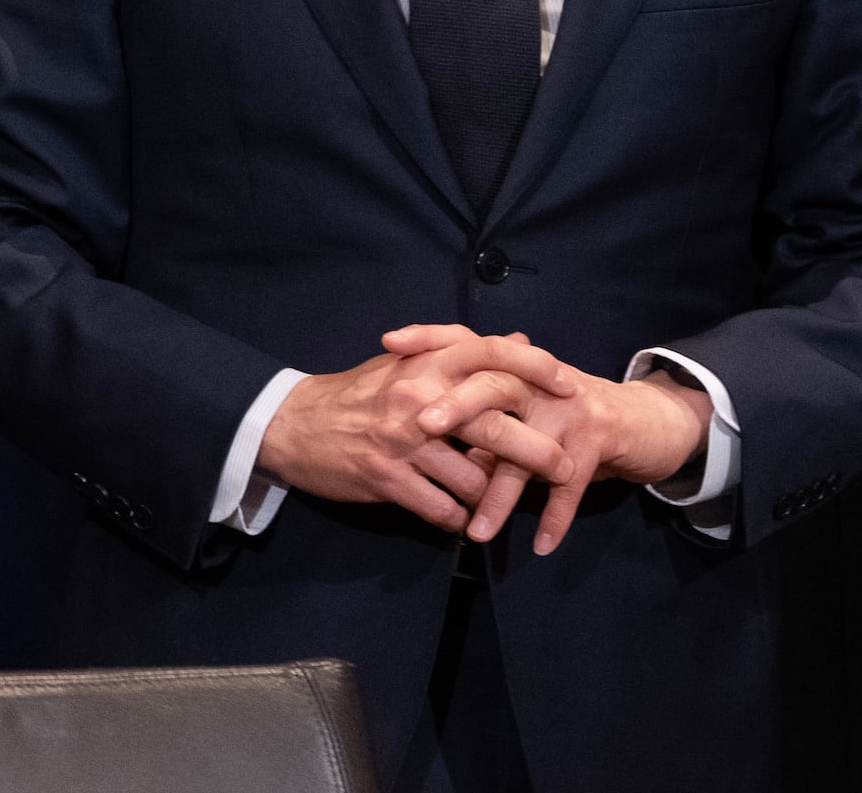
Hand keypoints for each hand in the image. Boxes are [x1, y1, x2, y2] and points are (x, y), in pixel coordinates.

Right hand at [256, 326, 585, 534]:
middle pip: (498, 428)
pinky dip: (461, 519)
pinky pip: (444, 510)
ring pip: (476, 480)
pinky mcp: (388, 480)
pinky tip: (463, 518)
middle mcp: (416, 400)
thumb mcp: (405, 363)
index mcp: (422, 365)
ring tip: (502, 500)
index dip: (536, 370)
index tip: (569, 389)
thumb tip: (520, 341)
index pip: (490, 355)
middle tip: (565, 468)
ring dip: (495, 496)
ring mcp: (403, 443)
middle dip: (541, 454)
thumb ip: (460, 353)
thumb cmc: (356, 395)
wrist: (292, 425)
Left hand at [407, 329, 713, 554]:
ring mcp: (569, 408)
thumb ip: (479, 409)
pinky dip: (556, 517)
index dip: (428, 337)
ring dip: (500, 496)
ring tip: (475, 532)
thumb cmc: (567, 415)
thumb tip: (421, 425)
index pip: (466, 343)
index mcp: (514, 366)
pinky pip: (571, 484)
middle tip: (421, 426)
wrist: (646, 420)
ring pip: (525, 451)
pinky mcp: (599, 439)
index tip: (389, 342)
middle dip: (457, 406)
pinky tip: (541, 546)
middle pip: (493, 385)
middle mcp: (538, 381)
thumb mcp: (523, 404)